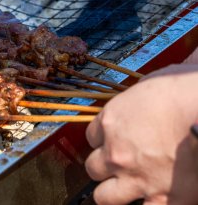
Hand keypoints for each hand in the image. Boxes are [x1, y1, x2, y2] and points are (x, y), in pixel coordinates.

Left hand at [85, 64, 197, 204]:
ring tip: (124, 188)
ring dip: (112, 192)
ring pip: (104, 197)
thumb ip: (135, 102)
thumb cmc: (186, 89)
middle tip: (117, 164)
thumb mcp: (150, 84)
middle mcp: (117, 152)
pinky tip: (152, 199)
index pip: (91, 137)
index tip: (111, 139)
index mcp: (112, 122)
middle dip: (103, 165)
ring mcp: (137, 178)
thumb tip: (137, 105)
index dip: (102, 139)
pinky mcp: (164, 198)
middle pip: (93, 167)